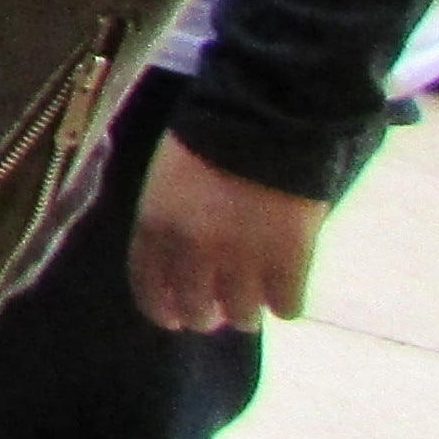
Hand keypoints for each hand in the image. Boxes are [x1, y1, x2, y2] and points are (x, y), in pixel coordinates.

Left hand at [130, 131, 328, 334]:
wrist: (265, 118)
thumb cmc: (208, 139)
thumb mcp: (166, 177)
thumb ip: (167, 220)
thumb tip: (177, 260)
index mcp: (156, 225)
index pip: (148, 285)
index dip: (161, 309)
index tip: (173, 320)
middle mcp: (194, 250)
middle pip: (196, 307)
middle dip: (205, 317)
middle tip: (217, 316)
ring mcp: (243, 258)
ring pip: (242, 314)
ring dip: (245, 315)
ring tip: (251, 309)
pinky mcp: (290, 260)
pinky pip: (287, 305)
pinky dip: (286, 305)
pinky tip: (285, 298)